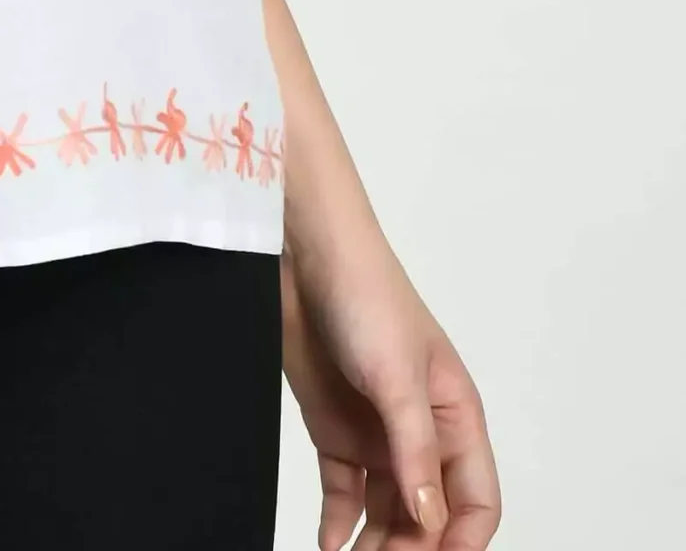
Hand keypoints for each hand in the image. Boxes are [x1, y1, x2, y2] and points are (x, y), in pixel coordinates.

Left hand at [279, 234, 500, 548]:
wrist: (305, 259)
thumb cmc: (368, 297)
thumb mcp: (398, 377)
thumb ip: (415, 450)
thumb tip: (431, 520)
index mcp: (455, 419)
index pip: (475, 501)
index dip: (462, 540)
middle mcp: (421, 434)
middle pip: (428, 516)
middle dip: (412, 548)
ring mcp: (377, 435)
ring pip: (387, 512)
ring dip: (375, 544)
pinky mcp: (337, 432)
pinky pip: (344, 493)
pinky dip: (339, 522)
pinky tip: (329, 542)